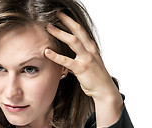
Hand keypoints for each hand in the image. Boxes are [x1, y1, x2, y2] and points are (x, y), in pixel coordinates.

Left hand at [44, 12, 122, 127]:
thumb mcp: (88, 63)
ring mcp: (87, 58)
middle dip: (66, 20)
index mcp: (91, 47)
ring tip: (49, 28)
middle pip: (78, 30)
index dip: (71, 21)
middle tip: (56, 14)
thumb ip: (78, 57)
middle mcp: (90, 50)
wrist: (104, 90)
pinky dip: (56, 56)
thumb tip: (66, 55)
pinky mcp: (82, 68)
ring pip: (73, 41)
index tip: (62, 15)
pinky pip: (67, 61)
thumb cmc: (95, 77)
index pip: (81, 30)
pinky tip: (47, 52)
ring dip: (60, 33)